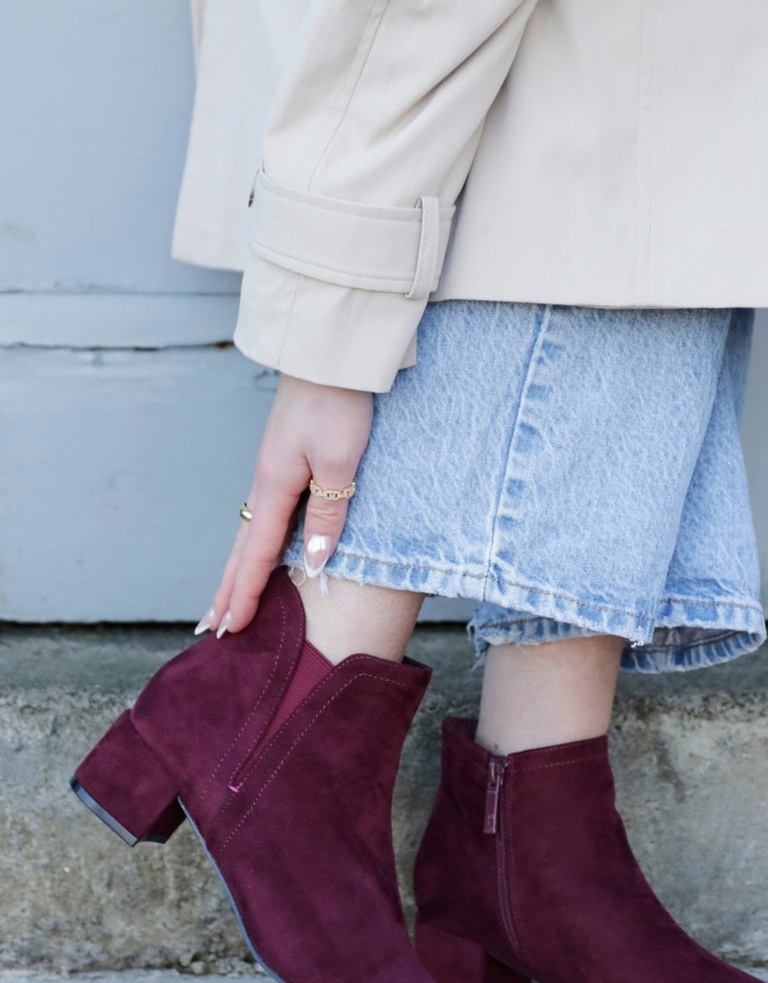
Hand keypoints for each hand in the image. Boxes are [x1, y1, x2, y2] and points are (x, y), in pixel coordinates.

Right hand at [197, 373, 372, 636]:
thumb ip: (328, 514)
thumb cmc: (340, 404)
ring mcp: (273, 471)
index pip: (257, 553)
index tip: (232, 628)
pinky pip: (263, 516)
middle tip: (211, 628)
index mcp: (275, 486)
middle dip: (228, 589)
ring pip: (250, 532)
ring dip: (237, 569)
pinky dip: (253, 544)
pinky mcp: (285, 461)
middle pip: (243, 548)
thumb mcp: (341, 462)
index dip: (247, 593)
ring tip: (226, 600)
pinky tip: (256, 551)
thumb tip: (312, 564)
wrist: (332, 354)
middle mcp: (266, 482)